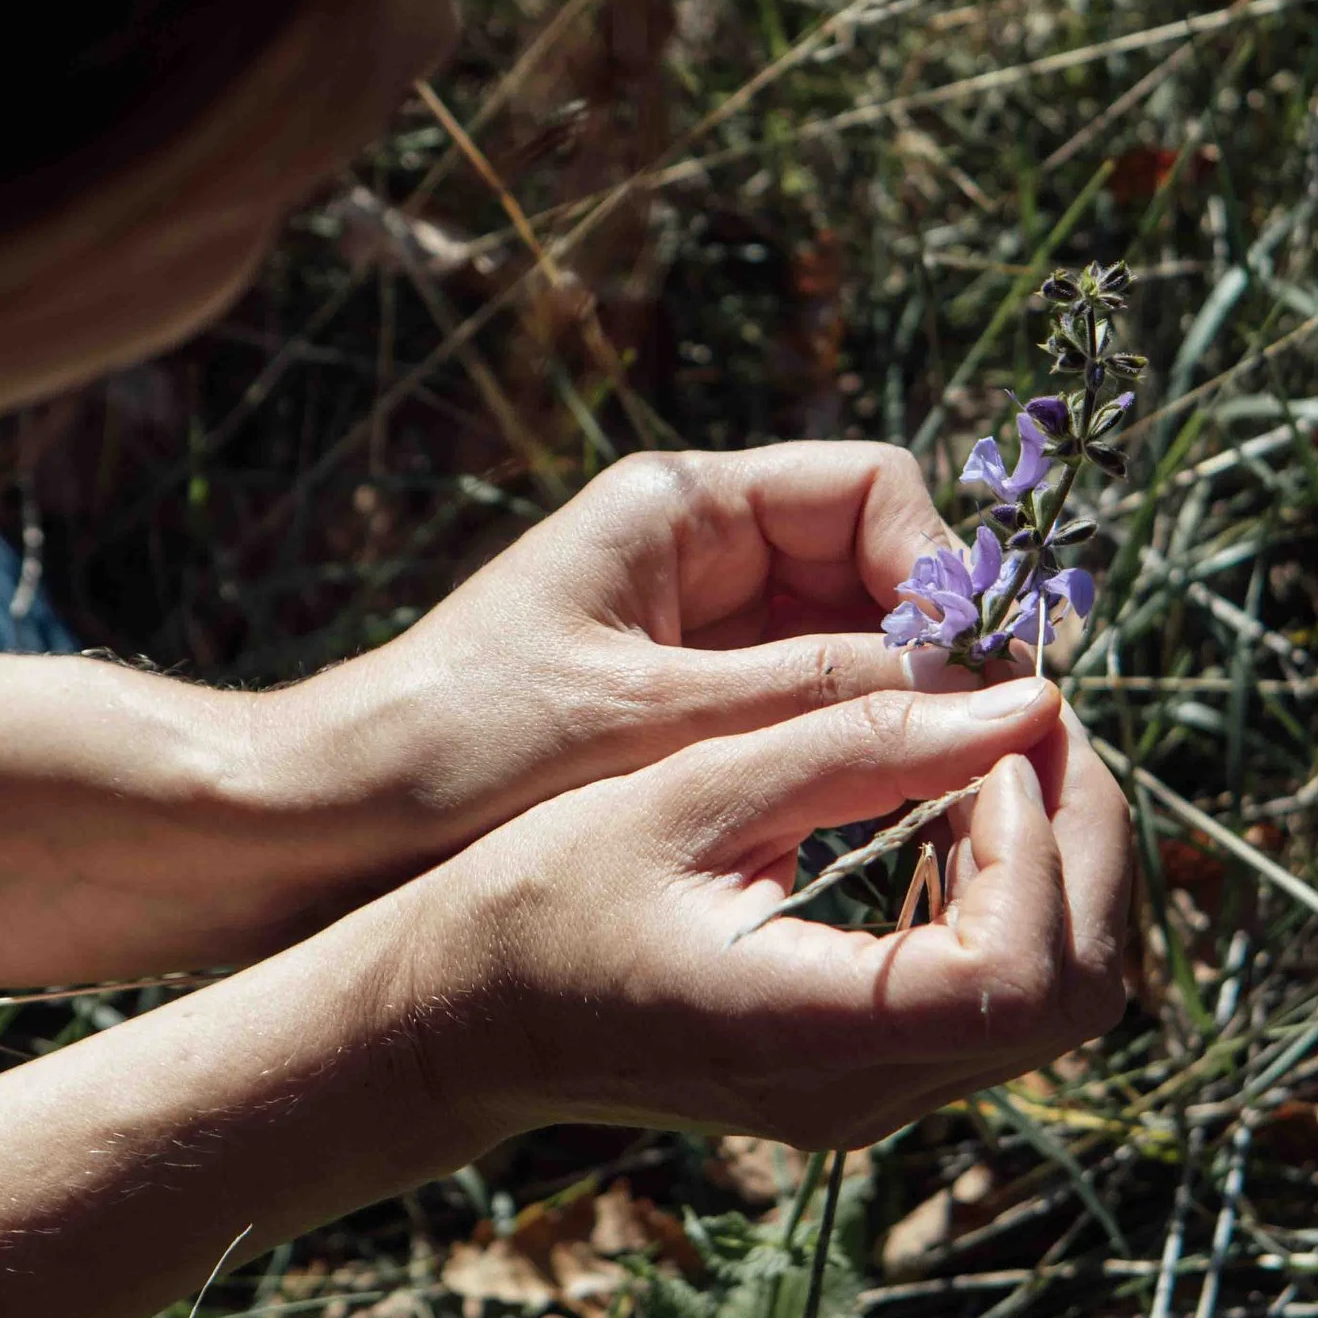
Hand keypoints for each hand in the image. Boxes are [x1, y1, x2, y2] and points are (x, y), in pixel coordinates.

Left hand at [286, 443, 971, 871]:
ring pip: (849, 646)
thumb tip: (981, 682)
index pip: (867, 491)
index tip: (972, 665)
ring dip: (895, 704)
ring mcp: (695, 630)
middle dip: (930, 643)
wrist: (334, 825)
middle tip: (983, 740)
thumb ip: (816, 695)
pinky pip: (803, 709)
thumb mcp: (652, 722)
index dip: (937, 567)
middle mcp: (698, 553)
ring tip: (940, 783)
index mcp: (679, 507)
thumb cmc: (463, 751)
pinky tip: (871, 808)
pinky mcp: (685, 706)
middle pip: (873, 568)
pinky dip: (845, 748)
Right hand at [378, 679, 1133, 1150]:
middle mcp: (861, 1094)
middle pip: (1077, 993)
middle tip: (1030, 721)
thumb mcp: (692, 792)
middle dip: (1088, 838)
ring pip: (1057, 999)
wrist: (460, 1017)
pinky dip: (1015, 898)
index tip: (994, 740)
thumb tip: (1023, 701)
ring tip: (996, 753)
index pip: (1023, 979)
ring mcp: (870, 1101)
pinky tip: (956, 815)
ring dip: (1060, 864)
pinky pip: (997, 999)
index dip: (1047, 846)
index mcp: (810, 1031)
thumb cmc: (542, 898)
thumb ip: (861, 746)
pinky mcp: (864, 1078)